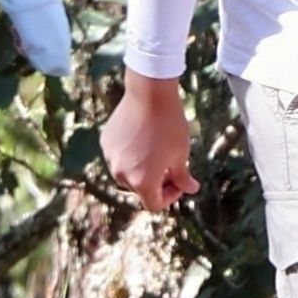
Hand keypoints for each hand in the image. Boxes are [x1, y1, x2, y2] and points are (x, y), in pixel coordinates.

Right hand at [103, 73, 195, 210]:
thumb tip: (191, 189)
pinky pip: (118, 156)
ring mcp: (111, 158)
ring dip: (141, 168)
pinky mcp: (106, 143)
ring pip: (127, 173)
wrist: (150, 93)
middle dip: (155, 181)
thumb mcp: (181, 154)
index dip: (169, 197)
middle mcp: (122, 174)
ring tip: (155, 150)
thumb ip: (183, 177)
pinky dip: (129, 154)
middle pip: (139, 189)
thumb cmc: (170, 125)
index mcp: (142, 182)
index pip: (154, 204)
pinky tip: (142, 137)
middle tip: (169, 166)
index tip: (178, 182)